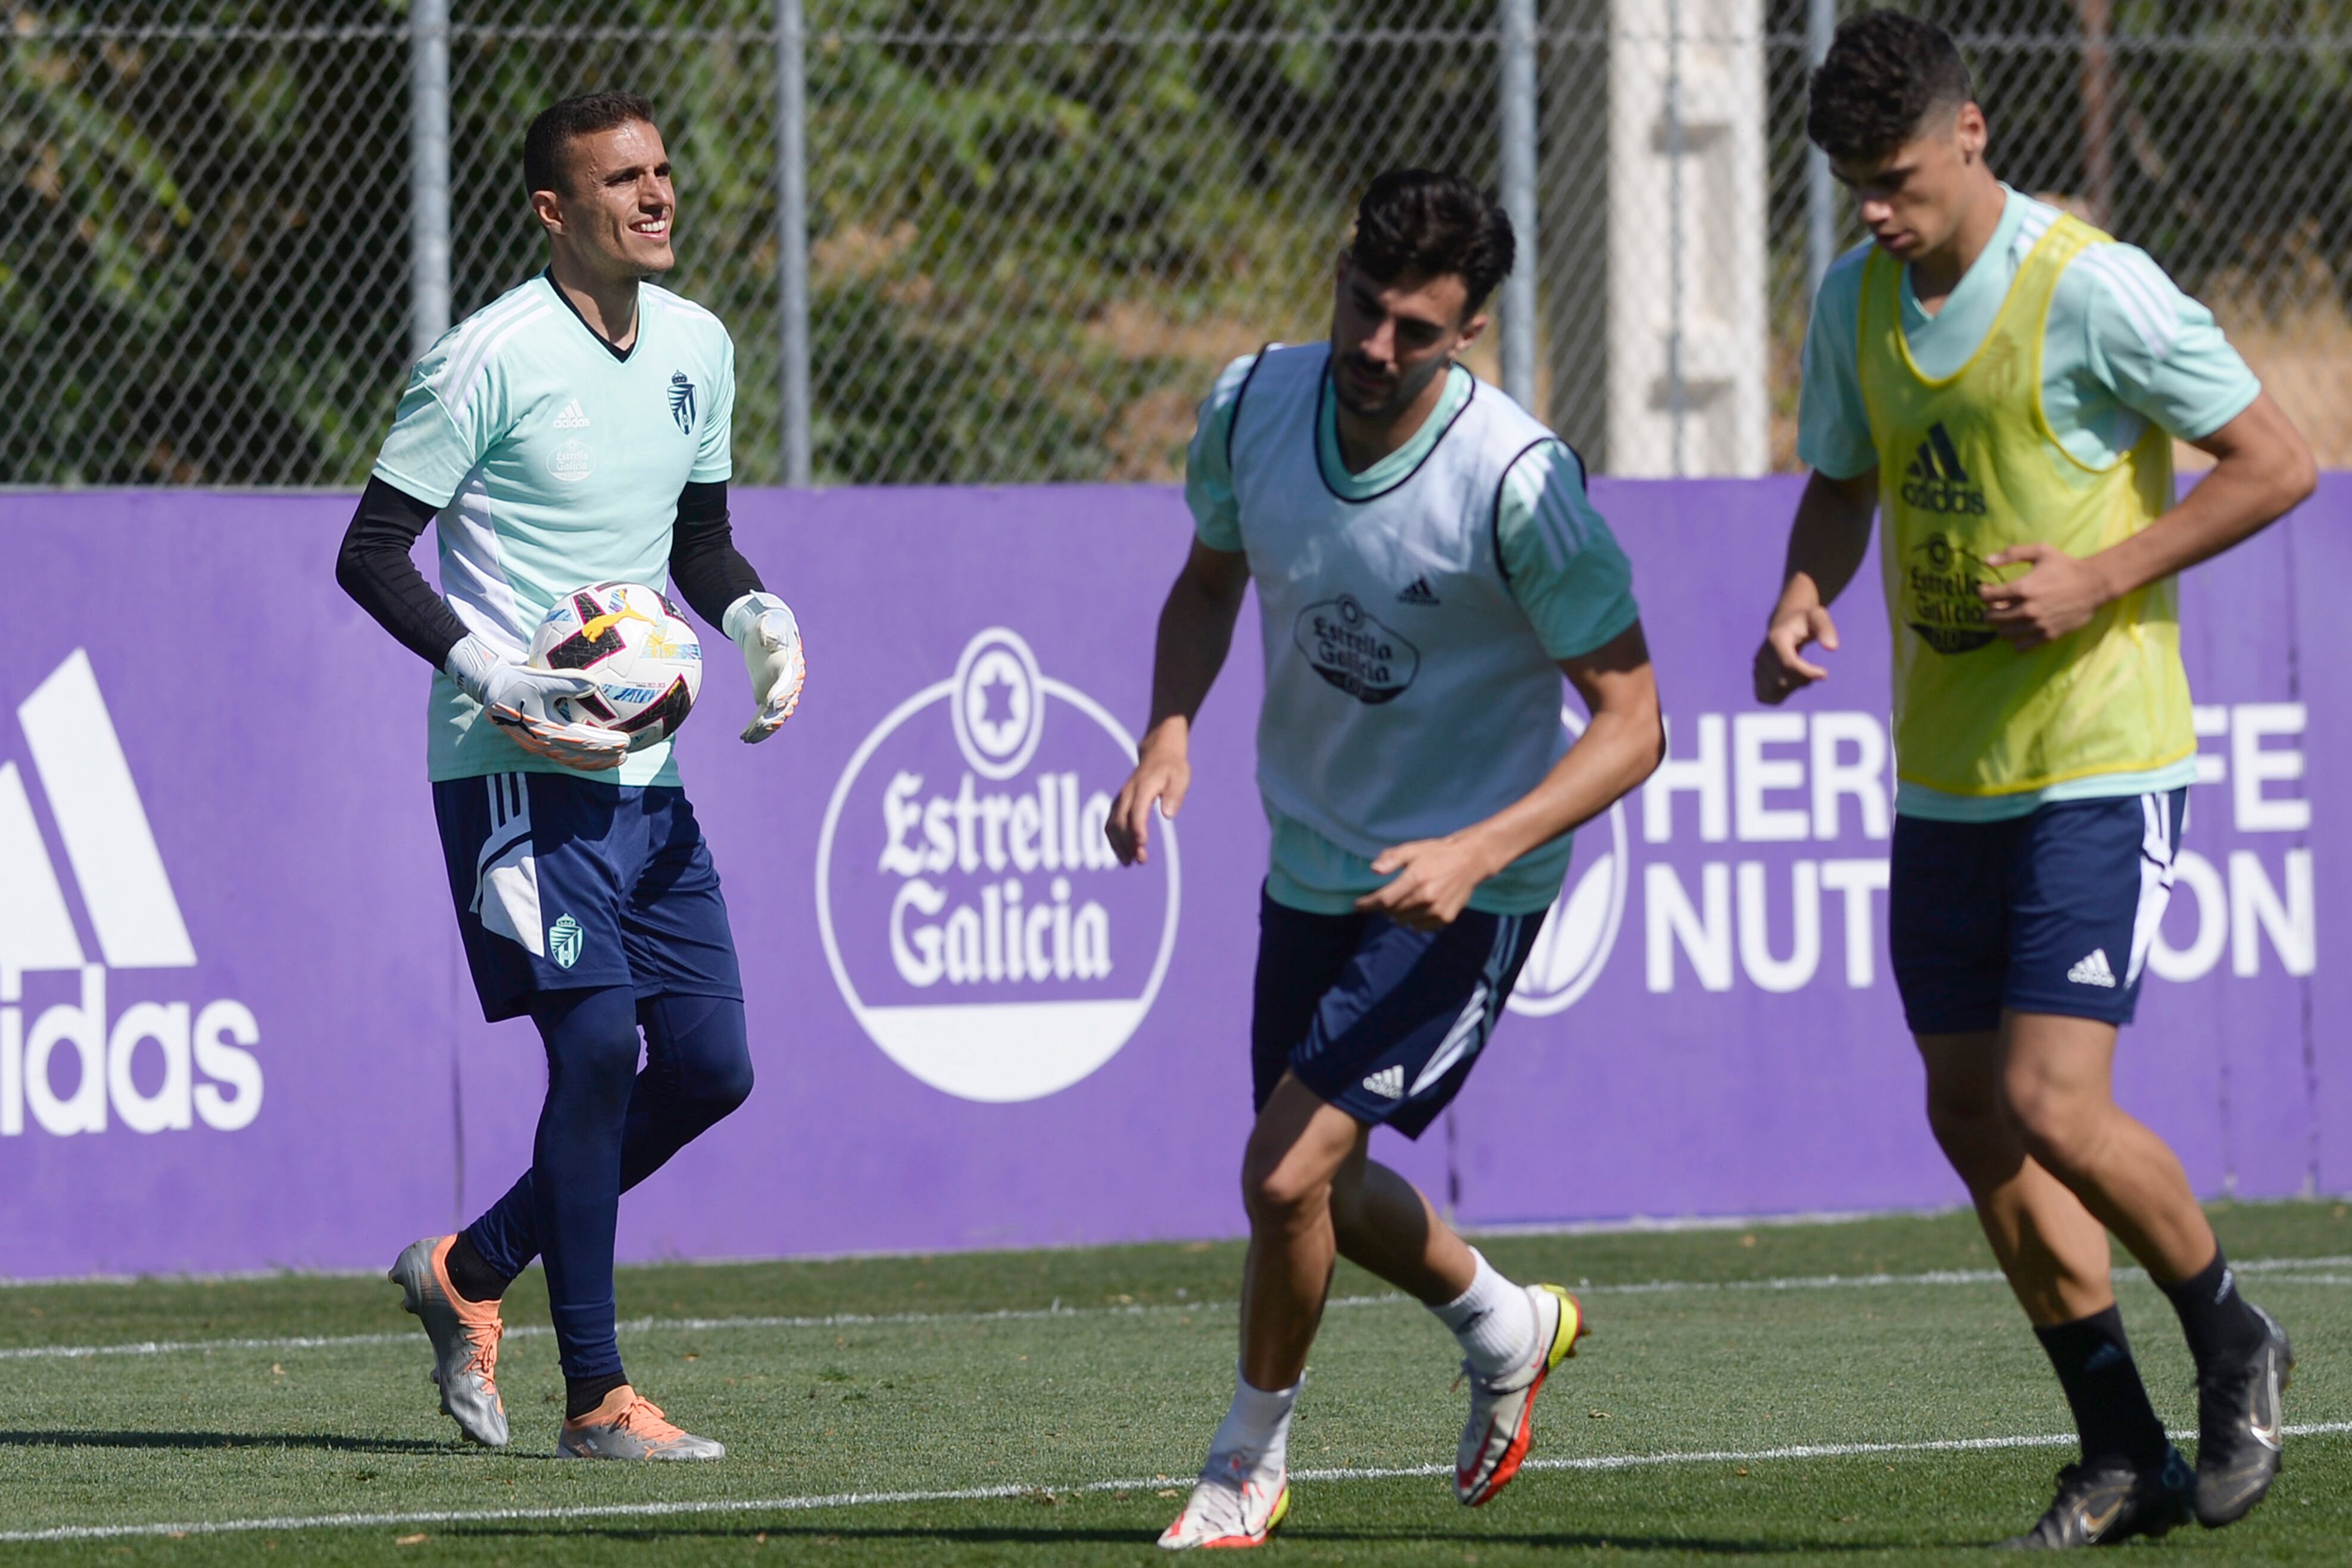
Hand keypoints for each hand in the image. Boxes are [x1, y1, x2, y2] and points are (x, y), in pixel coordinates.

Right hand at [447, 635, 626, 771]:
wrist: (492, 689)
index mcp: (544, 730)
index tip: (625, 741)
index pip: (582, 741)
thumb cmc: (518, 681)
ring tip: (618, 760)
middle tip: (626, 753)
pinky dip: (583, 760)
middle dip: (605, 757)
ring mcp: (538, 747)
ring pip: (572, 761)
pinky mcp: (538, 745)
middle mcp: (541, 743)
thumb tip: (596, 684)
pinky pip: (564, 757)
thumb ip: (569, 681)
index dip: (605, 744)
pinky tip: (597, 757)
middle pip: (580, 757)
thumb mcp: (542, 678)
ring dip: (596, 762)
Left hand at [725, 592, 806, 742]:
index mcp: (791, 665)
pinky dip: (756, 727)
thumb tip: (767, 637)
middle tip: (759, 725)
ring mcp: (779, 692)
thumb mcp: (769, 624)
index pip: (789, 682)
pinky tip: (745, 737)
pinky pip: (763, 715)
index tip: (771, 702)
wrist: (768, 630)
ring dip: (762, 728)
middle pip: (784, 704)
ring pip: (774, 715)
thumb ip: (770, 630)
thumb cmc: (769, 625)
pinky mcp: (767, 697)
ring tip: (748, 737)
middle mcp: (789, 683)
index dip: (781, 693)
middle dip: (772, 716)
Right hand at [1107, 724, 1189, 865]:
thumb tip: (1168, 814)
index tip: (1142, 844)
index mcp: (1143, 787)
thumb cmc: (1172, 767)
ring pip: (1112, 824)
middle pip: (1121, 821)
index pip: (1137, 810)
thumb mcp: (1181, 776)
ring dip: (1118, 845)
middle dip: (1128, 842)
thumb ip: (1175, 795)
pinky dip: (1114, 839)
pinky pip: (1110, 823)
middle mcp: (1128, 793)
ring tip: (1130, 862)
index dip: (1138, 828)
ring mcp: (1121, 798)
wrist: (1158, 752)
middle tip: (1141, 860)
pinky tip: (1123, 853)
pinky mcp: (1119, 803)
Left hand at [1354, 834, 1495, 929]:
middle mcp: (1426, 896)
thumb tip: (1374, 870)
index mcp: (1416, 878)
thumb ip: (1392, 858)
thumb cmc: (1437, 853)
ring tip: (1404, 900)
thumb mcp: (1413, 849)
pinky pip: (1420, 927)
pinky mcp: (1445, 918)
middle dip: (1383, 907)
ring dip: (1398, 914)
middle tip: (1385, 898)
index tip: (1357, 905)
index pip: (1384, 899)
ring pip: (1404, 921)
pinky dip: (1414, 920)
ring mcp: (1437, 910)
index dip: (1368, 904)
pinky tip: (1418, 907)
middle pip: (1392, 912)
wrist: (1471, 861)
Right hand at [1754, 602, 1838, 703]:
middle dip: (1803, 680)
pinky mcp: (1756, 678)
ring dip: (1793, 689)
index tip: (1824, 673)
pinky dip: (1781, 695)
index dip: (1807, 673)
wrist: (1784, 623)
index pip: (1788, 664)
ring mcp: (1757, 667)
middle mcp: (1762, 655)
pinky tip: (1791, 684)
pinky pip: (1765, 697)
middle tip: (1814, 672)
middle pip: (1782, 681)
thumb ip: (1826, 629)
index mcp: (1775, 639)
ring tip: (1801, 675)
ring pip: (1774, 691)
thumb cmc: (1804, 620)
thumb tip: (1832, 648)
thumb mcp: (1817, 617)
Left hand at [1979, 543, 2110, 649]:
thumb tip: (1986, 561)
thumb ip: (2012, 554)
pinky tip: (2020, 630)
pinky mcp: (2048, 635)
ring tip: (2007, 617)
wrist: (2094, 584)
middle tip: (1995, 605)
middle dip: (1989, 610)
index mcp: (2022, 588)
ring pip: (2003, 633)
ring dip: (2000, 626)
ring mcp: (2037, 624)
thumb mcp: (2040, 552)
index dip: (1982, 592)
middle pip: (1991, 618)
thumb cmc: (2066, 566)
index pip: (1986, 597)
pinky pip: (2021, 646)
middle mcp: (2027, 609)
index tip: (1987, 590)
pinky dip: (2016, 640)